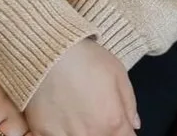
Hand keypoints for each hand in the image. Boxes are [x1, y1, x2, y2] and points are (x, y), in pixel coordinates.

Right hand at [24, 37, 139, 135]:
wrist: (47, 48)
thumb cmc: (83, 56)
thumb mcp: (117, 71)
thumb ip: (129, 102)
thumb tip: (133, 123)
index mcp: (112, 122)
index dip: (123, 131)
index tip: (118, 125)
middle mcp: (90, 135)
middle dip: (103, 130)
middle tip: (94, 111)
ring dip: (81, 131)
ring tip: (75, 112)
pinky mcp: (43, 132)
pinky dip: (59, 132)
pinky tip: (59, 117)